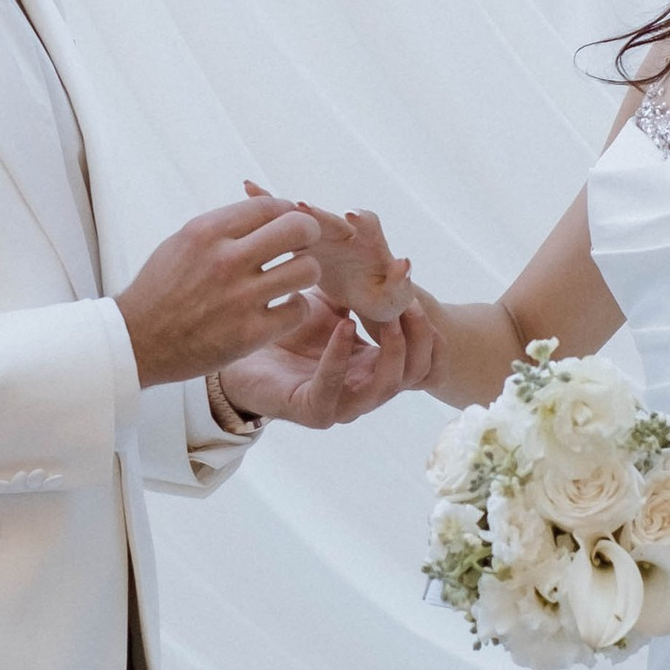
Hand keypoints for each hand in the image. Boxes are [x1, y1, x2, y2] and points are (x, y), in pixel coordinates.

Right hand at [120, 197, 323, 386]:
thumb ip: (223, 227)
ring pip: (307, 270)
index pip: (269, 206)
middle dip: (308, 235)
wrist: (136, 341)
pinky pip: (298, 310)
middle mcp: (225, 260)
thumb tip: (264, 212)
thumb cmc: (160, 290)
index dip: (287, 212)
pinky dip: (295, 309)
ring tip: (291, 280)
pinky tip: (282, 309)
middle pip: (298, 228)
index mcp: (207, 232)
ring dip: (305, 274)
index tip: (288, 223)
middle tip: (302, 247)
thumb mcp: (182, 243)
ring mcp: (239, 298)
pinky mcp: (249, 334)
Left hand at [220, 291, 437, 429]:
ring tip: (389, 316)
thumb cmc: (288, 330)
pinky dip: (341, 355)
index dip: (430, 333)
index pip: (423, 361)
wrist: (239, 351)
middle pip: (415, 374)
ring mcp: (342, 405)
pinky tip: (343, 325)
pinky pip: (334, 387)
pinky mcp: (312, 410)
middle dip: (420, 338)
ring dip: (393, 348)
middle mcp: (365, 389)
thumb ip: (361, 290)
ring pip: (387, 386)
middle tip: (411, 304)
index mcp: (375, 367)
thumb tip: (389, 258)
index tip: (420, 299)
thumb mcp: (332, 303)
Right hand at [254, 185, 417, 324]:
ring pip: (300, 217)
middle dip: (316, 213)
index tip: (352, 217)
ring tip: (257, 192)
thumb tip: (404, 263)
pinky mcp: (302, 242)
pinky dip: (266, 205)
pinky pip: (282, 224)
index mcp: (369, 242)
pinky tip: (247, 186)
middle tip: (300, 206)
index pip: (367, 224)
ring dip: (283, 207)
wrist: (367, 297)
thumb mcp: (395, 298)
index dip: (360, 220)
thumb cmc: (384, 297)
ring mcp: (321, 234)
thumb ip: (400, 284)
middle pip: (329, 217)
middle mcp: (344, 230)